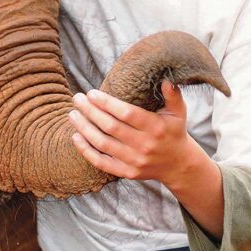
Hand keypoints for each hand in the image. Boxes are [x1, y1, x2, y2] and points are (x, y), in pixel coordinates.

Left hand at [69, 80, 201, 186]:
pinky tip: (75, 137)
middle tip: (77, 98)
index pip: (127, 114)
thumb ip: (172, 95)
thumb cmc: (174, 131)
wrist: (178, 165)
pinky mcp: (127, 173)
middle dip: (90, 111)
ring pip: (103, 144)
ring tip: (72, 114)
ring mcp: (135, 161)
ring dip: (84, 128)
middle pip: (110, 127)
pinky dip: (86, 150)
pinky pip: (101, 162)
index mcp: (155, 127)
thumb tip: (166, 78)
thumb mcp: (178, 112)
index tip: (91, 93)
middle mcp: (144, 145)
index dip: (107, 103)